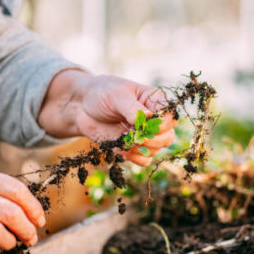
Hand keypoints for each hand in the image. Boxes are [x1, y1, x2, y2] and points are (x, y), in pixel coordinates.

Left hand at [39, 70, 177, 165]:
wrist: (82, 107)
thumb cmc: (102, 93)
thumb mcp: (117, 95)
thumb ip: (132, 108)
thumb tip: (148, 118)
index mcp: (155, 101)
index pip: (171, 116)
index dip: (162, 124)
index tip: (145, 124)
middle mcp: (154, 120)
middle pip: (167, 137)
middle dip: (151, 139)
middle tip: (132, 133)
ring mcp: (145, 135)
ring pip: (156, 150)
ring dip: (139, 148)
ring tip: (122, 138)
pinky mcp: (134, 147)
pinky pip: (144, 160)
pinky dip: (133, 157)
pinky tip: (120, 149)